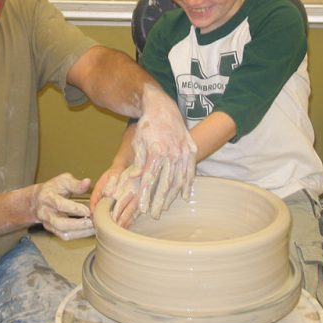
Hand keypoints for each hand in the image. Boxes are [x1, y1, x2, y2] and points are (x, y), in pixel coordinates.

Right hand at [32, 173, 93, 239]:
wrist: (37, 200)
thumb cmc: (52, 188)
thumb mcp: (62, 180)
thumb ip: (75, 183)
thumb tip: (87, 182)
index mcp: (47, 197)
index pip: (60, 204)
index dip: (74, 208)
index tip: (88, 210)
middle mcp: (45, 212)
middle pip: (60, 223)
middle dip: (78, 224)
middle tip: (92, 221)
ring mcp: (48, 223)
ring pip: (63, 232)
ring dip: (80, 232)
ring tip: (94, 227)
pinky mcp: (52, 230)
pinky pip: (65, 236)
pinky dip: (78, 235)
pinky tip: (89, 231)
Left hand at [112, 85, 196, 221]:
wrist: (163, 108)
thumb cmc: (147, 127)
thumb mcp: (138, 143)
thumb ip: (137, 162)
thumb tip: (132, 180)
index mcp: (156, 150)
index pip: (150, 178)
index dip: (146, 195)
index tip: (142, 209)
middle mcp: (171, 152)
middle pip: (165, 182)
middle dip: (159, 201)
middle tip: (155, 214)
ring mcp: (183, 151)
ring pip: (179, 179)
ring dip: (172, 196)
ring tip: (166, 207)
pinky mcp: (190, 149)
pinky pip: (190, 171)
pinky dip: (187, 184)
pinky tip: (183, 196)